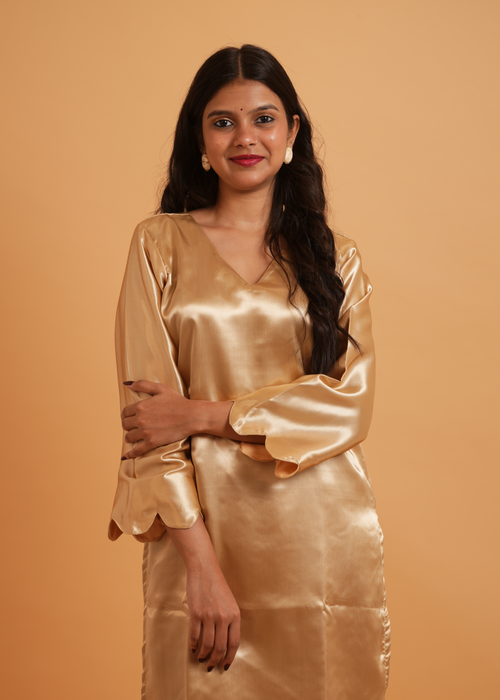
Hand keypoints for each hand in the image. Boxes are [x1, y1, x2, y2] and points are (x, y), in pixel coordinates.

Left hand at [121, 380, 198, 459]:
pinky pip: (137, 450)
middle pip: (125, 425)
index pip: (125, 412)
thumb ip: (143, 385)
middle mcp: (140, 419)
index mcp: (141, 406)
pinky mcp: (152, 442)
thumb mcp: (161, 389)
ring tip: (134, 437)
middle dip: (128, 426)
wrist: (192, 416)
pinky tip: (126, 456)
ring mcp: (145, 432)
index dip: (126, 415)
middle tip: (133, 427)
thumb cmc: (178, 401)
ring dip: (130, 437)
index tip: (129, 417)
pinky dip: (130, 454)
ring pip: (129, 437)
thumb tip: (127, 385)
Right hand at [166, 515, 240, 671]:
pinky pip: (194, 635)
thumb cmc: (217, 586)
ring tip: (201, 658)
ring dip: (203, 655)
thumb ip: (230, 620)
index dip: (229, 658)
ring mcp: (210, 616)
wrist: (205, 569)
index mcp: (235, 615)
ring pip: (207, 645)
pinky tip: (192, 648)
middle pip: (220, 647)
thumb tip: (226, 643)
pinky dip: (193, 645)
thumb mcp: (230, 603)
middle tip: (210, 666)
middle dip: (215, 661)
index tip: (225, 666)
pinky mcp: (196, 613)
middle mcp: (224, 617)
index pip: (234, 643)